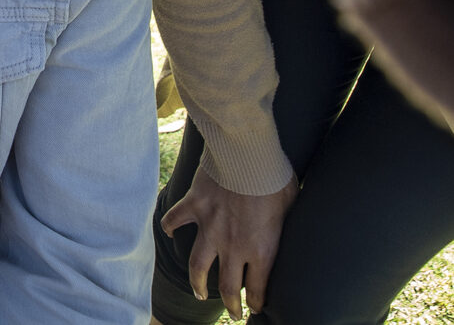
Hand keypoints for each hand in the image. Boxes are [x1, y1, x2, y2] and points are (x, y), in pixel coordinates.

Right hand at [160, 166, 297, 318]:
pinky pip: (176, 220)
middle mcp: (233, 245)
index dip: (256, 302)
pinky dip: (170, 227)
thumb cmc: (274, 178)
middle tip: (232, 311)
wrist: (246, 154)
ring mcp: (210, 226)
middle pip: (227, 286)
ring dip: (197, 282)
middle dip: (230, 304)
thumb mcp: (290, 206)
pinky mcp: (194, 205)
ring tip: (198, 291)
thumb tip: (293, 220)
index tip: (255, 307)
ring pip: (198, 265)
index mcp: (261, 249)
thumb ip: (285, 223)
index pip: (257, 289)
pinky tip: (170, 232)